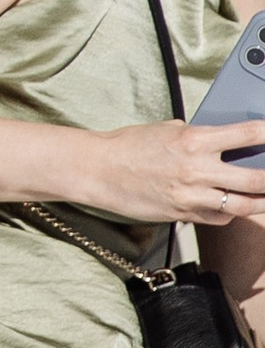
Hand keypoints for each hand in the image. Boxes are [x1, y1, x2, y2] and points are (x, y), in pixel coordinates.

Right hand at [72, 122, 264, 232]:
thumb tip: (226, 144)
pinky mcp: (184, 214)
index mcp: (194, 139)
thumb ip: (200, 138)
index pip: (248, 134)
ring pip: (243, 205)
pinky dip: (230, 213)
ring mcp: (192, 196)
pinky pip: (219, 217)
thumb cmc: (129, 146)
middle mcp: (197, 169)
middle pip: (255, 178)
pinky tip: (233, 207)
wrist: (98, 171)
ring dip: (262, 202)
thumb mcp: (169, 130)